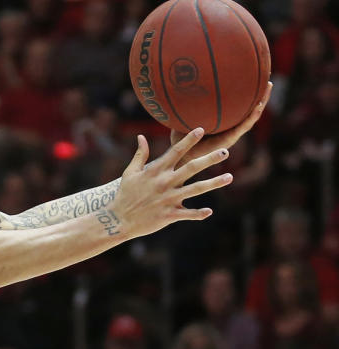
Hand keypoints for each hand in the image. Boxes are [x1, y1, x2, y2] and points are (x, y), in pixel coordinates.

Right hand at [111, 128, 231, 238]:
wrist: (118, 218)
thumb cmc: (125, 194)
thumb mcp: (130, 172)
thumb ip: (140, 155)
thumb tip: (141, 136)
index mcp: (156, 171)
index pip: (175, 151)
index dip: (189, 140)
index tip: (201, 129)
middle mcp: (165, 183)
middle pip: (191, 168)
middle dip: (209, 159)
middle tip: (225, 151)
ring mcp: (168, 199)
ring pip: (195, 189)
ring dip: (213, 183)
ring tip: (229, 177)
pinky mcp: (169, 215)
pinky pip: (187, 214)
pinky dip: (198, 213)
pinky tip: (209, 211)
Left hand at [170, 81, 271, 166]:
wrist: (180, 156)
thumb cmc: (180, 137)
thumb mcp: (184, 118)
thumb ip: (188, 106)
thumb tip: (183, 84)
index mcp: (222, 123)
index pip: (238, 107)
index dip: (246, 95)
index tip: (252, 79)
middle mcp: (229, 128)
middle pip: (249, 110)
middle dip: (259, 95)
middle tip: (267, 78)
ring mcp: (231, 133)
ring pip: (251, 117)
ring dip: (261, 102)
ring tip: (267, 87)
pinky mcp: (229, 140)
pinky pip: (243, 126)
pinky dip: (252, 116)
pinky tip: (258, 106)